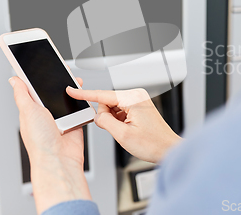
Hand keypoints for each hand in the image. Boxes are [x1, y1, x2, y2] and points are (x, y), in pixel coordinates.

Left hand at [9, 76, 92, 214]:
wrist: (59, 159)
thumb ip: (22, 94)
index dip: (37, 76)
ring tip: (74, 81)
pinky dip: (81, 102)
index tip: (41, 63)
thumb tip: (14, 79)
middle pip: (52, 91)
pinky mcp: (74, 122)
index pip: (33, 88)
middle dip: (58, 80)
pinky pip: (79, 107)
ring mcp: (61, 118)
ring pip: (67, 97)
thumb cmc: (40, 141)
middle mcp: (46, 113)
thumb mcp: (27, 111)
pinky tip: (81, 96)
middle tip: (62, 69)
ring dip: (71, 90)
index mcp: (31, 110)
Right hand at [67, 87, 181, 163]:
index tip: (71, 90)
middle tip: (118, 130)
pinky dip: (119, 121)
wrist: (168, 149)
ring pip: (113, 108)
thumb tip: (97, 115)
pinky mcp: (139, 106)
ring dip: (114, 120)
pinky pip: (120, 111)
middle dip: (106, 117)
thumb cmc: (153, 143)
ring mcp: (138, 100)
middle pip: (107, 102)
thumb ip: (104, 121)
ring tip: (127, 131)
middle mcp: (136, 96)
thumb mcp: (122, 135)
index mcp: (133, 98)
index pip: (102, 95)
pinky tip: (129, 129)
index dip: (84, 94)